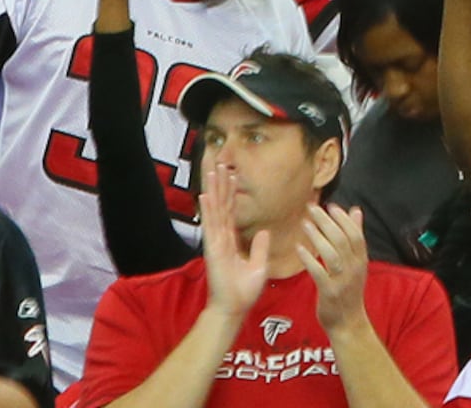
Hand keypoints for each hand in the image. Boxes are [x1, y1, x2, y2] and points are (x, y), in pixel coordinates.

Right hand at [198, 160, 272, 314]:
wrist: (233, 308)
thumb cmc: (243, 291)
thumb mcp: (258, 266)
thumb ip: (260, 248)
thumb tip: (265, 231)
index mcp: (230, 241)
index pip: (230, 211)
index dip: (231, 193)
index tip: (231, 174)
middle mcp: (221, 238)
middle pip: (222, 205)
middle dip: (221, 184)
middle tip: (220, 162)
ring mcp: (215, 242)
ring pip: (215, 210)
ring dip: (214, 190)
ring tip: (214, 170)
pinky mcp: (213, 249)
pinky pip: (211, 225)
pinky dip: (208, 210)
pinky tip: (205, 195)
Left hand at [294, 203, 372, 332]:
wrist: (348, 323)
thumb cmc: (349, 290)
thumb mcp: (357, 263)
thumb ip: (355, 237)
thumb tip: (356, 210)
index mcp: (361, 260)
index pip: (355, 234)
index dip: (343, 219)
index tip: (330, 205)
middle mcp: (354, 268)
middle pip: (342, 240)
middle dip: (326, 222)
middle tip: (312, 208)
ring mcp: (342, 281)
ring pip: (331, 254)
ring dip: (317, 236)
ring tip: (305, 223)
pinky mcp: (330, 292)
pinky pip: (319, 272)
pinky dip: (309, 259)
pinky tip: (299, 248)